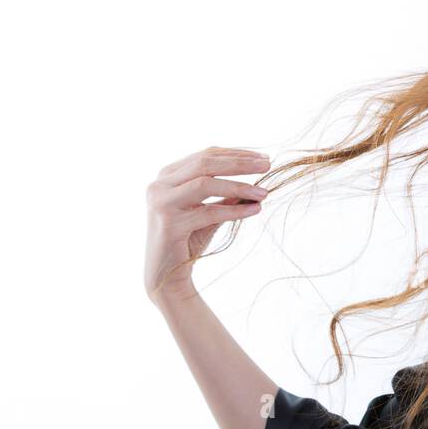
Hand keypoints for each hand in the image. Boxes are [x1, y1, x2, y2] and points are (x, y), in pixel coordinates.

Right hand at [145, 146, 271, 306]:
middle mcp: (159, 185)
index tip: (263, 157)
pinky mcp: (169, 224)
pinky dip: (235, 211)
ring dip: (239, 186)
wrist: (166, 274)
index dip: (237, 154)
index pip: (206, 155)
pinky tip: (255, 210)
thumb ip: (227, 194)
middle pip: (205, 163)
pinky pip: (209, 212)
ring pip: (205, 184)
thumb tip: (259, 180)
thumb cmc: (188, 239)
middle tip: (268, 164)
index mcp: (167, 176)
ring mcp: (161, 203)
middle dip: (240, 163)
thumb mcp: (210, 211)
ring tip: (264, 192)